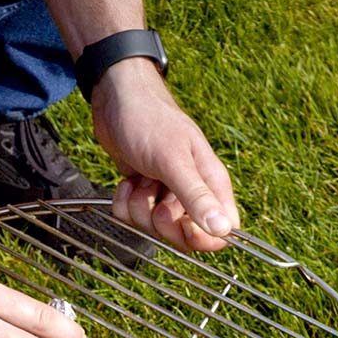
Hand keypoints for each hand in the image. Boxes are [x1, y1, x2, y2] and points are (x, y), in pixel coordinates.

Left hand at [90, 59, 238, 251]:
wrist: (115, 98)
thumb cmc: (149, 120)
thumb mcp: (173, 160)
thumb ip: (196, 196)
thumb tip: (223, 229)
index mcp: (211, 183)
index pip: (222, 232)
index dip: (202, 238)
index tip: (182, 225)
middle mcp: (192, 192)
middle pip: (185, 236)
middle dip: (162, 221)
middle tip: (153, 192)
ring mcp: (166, 194)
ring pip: (155, 228)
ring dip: (139, 206)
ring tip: (140, 177)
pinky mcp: (144, 193)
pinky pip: (132, 217)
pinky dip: (124, 201)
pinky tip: (128, 179)